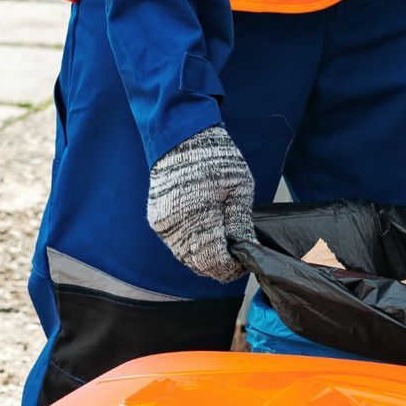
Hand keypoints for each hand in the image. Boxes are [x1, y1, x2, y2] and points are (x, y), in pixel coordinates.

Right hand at [146, 126, 257, 282]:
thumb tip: (248, 251)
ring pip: (186, 259)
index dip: (231, 267)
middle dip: (219, 265)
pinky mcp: (157, 222)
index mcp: (197, 215)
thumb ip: (241, 224)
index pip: (214, 260)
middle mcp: (175, 225)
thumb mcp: (240, 188)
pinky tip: (207, 237)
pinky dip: (192, 248)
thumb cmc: (215, 158)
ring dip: (205, 258)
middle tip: (236, 256)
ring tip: (223, 247)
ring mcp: (163, 225)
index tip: (244, 261)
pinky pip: (176, 246)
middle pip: (198, 264)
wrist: (182, 138)